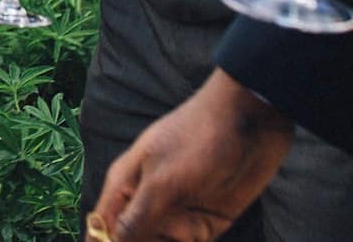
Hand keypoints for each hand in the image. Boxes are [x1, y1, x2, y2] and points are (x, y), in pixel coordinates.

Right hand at [89, 70, 293, 241]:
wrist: (251, 123)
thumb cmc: (197, 140)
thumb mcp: (162, 181)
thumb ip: (136, 219)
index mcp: (125, 187)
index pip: (101, 228)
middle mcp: (147, 203)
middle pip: (131, 241)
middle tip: (172, 228)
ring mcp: (176, 214)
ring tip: (192, 224)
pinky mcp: (204, 223)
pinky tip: (200, 227)